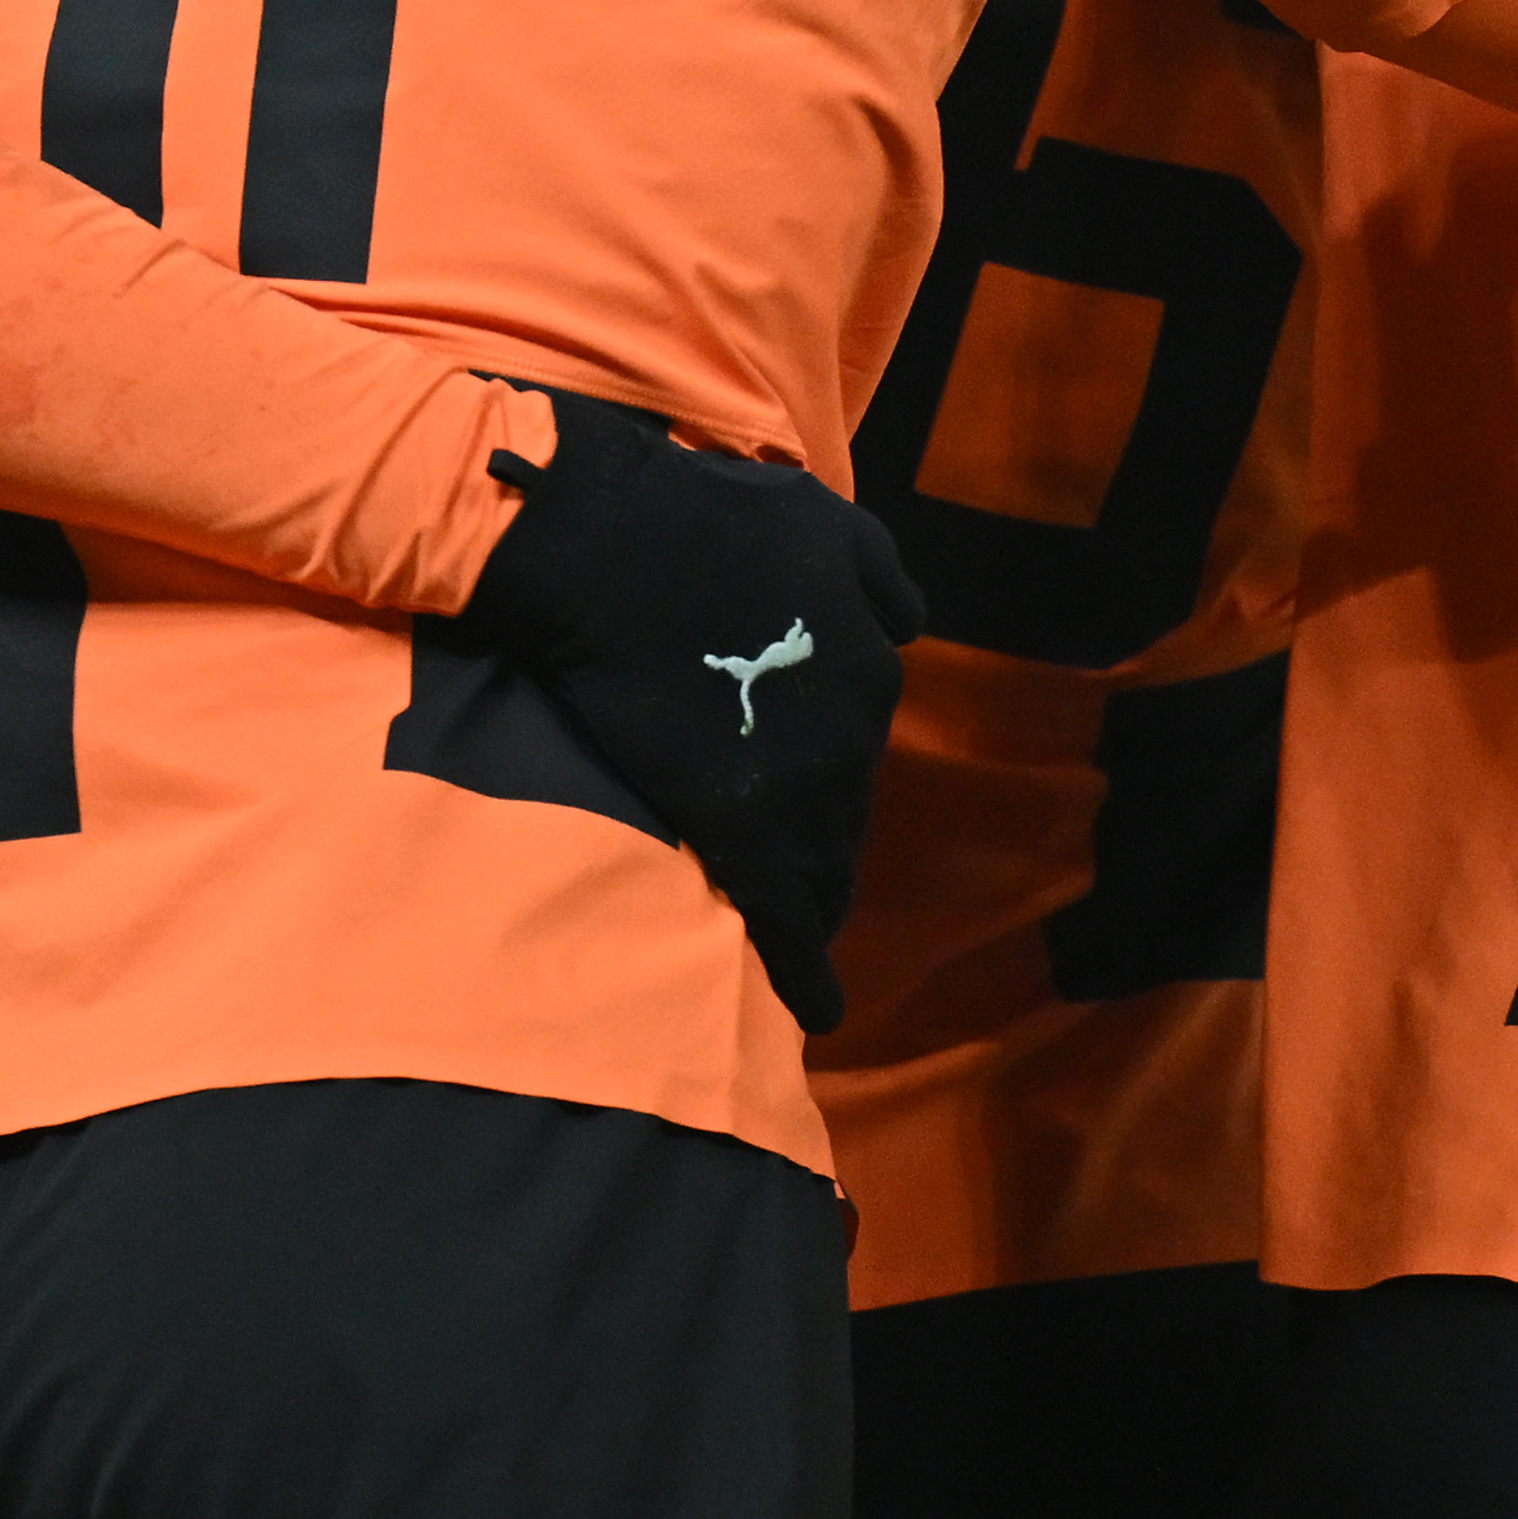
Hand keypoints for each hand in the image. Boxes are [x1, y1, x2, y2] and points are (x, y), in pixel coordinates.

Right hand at [451, 392, 924, 1032]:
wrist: (606, 539)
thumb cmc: (702, 516)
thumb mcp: (821, 513)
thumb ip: (876, 570)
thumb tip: (910, 622)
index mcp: (869, 666)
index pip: (860, 751)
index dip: (824, 781)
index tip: (794, 799)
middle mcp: (853, 733)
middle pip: (844, 814)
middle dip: (819, 841)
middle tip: (780, 866)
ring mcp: (801, 786)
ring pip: (823, 865)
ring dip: (808, 894)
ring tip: (785, 924)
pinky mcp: (742, 828)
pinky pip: (791, 918)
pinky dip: (807, 968)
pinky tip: (818, 1005)